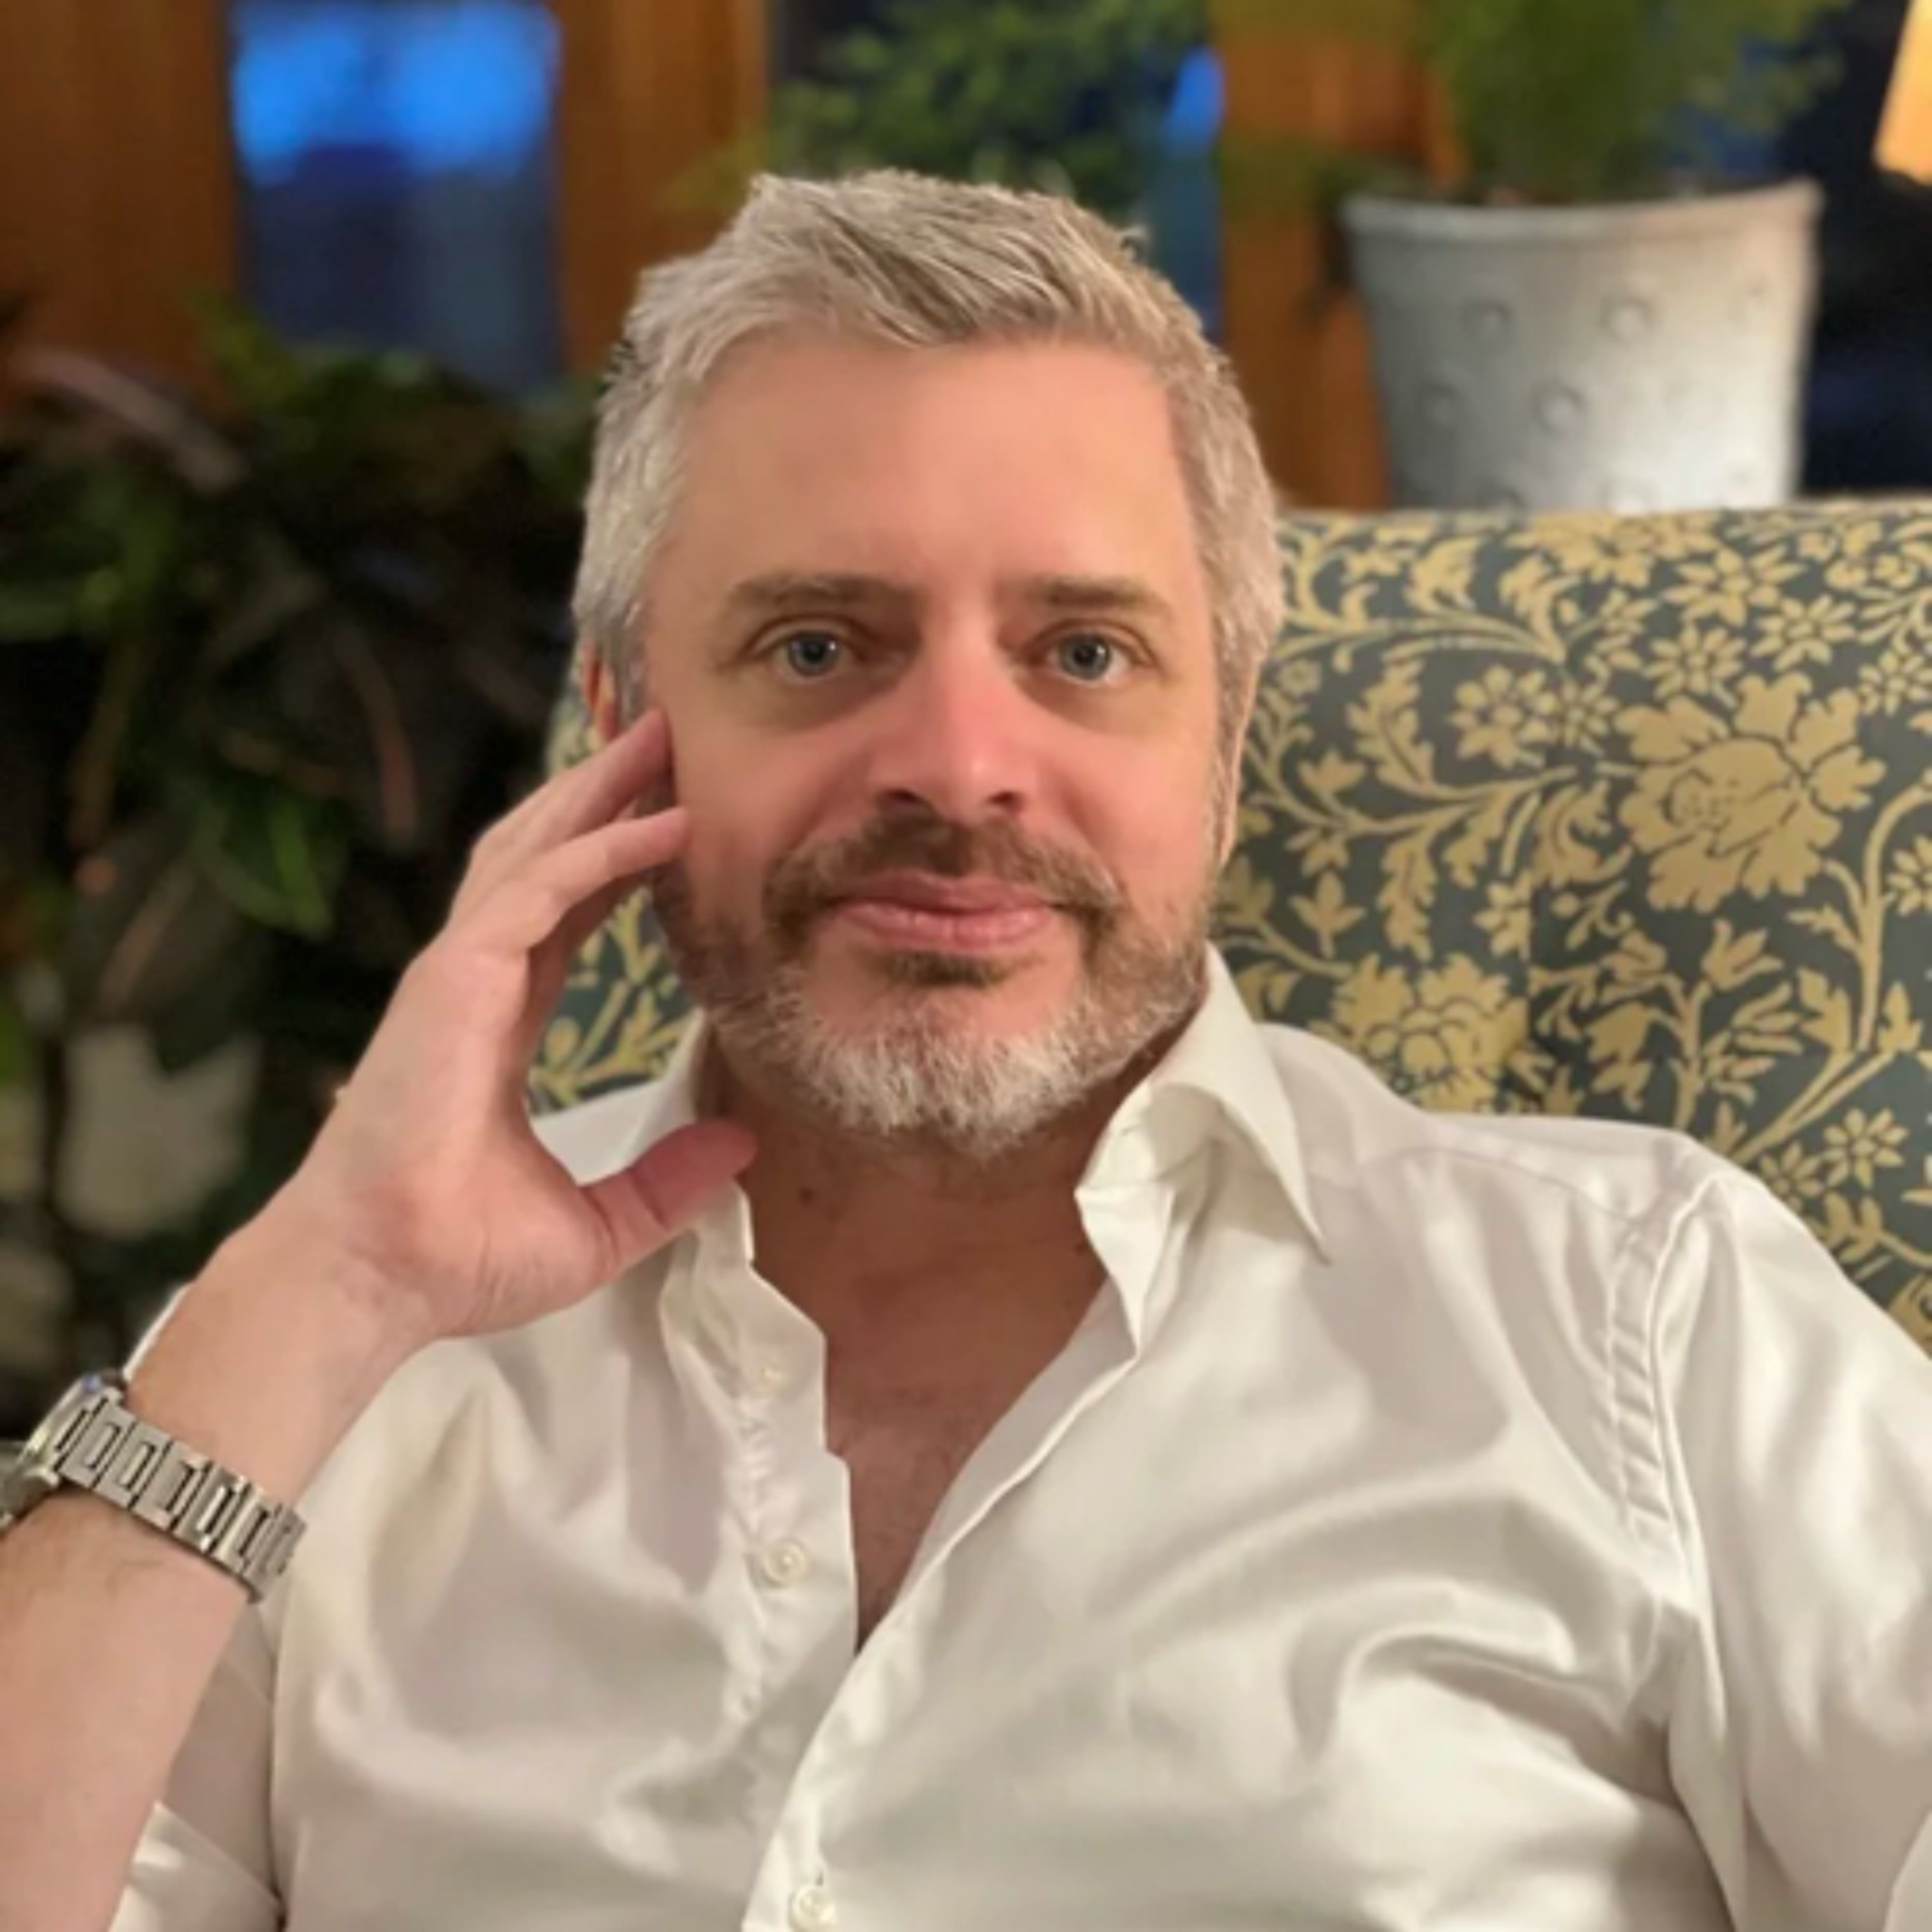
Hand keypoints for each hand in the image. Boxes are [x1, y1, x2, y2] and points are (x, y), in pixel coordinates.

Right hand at [251, 707, 754, 1355]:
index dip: (618, 860)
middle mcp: (479, 979)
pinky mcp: (456, 975)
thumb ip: (667, 1180)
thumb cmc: (462, 1256)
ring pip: (537, 848)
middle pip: (549, 855)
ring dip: (601, 791)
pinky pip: (540, 890)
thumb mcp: (601, 1223)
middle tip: (671, 738)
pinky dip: (602, 851)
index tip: (674, 819)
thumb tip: (741, 1145)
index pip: (568, 914)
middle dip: (607, 793)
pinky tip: (663, 825)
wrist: (381, 1278)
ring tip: (664, 738)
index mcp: (500, 1020)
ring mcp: (461, 969)